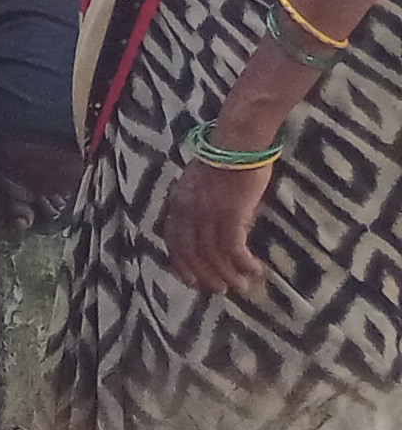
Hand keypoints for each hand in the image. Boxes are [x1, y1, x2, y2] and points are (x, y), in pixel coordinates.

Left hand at [165, 143, 277, 295]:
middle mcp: (188, 212)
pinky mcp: (231, 214)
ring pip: (213, 256)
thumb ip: (201, 204)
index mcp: (178, 203)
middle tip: (220, 290)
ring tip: (242, 286)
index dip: (180, 264)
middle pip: (191, 254)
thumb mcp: (201, 182)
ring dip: (228, 275)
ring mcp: (208, 214)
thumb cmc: (226, 156)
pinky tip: (255, 271)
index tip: (191, 280)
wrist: (238, 140)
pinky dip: (244, 264)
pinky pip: (234, 249)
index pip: (173, 241)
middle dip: (205, 276)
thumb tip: (212, 226)